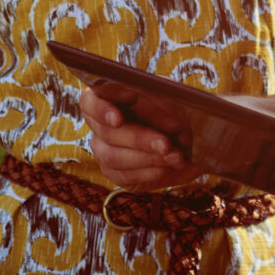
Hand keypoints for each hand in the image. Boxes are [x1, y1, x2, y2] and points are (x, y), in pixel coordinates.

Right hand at [78, 84, 198, 190]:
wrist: (184, 142)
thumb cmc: (173, 113)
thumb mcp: (172, 103)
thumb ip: (164, 107)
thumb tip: (168, 123)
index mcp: (105, 97)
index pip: (90, 101)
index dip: (101, 110)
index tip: (118, 119)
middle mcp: (98, 125)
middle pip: (107, 133)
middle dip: (139, 139)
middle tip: (166, 144)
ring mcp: (103, 151)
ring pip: (114, 157)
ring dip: (149, 158)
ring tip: (176, 156)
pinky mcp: (115, 174)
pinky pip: (126, 176)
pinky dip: (151, 172)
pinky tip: (168, 167)